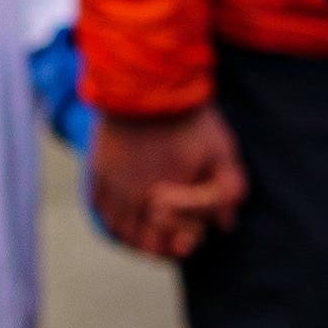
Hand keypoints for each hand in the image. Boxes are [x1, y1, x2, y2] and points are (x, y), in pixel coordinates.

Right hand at [93, 104, 247, 257]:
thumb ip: (228, 192)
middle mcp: (135, 198)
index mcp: (166, 197)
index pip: (178, 239)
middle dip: (167, 244)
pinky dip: (117, 224)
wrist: (144, 84)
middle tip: (180, 239)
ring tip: (157, 234)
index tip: (199, 229)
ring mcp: (113, 186)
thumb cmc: (188, 119)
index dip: (193, 235)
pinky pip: (103, 212)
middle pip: (148, 243)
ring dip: (141, 239)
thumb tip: (225, 225)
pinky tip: (132, 219)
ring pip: (123, 232)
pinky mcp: (99, 172)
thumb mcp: (221, 152)